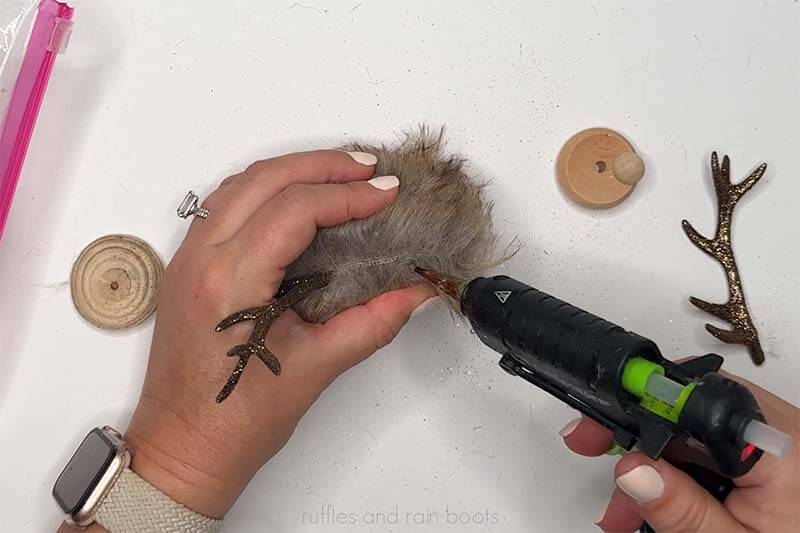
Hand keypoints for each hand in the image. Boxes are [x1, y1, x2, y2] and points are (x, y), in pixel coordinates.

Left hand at [124, 150, 434, 518]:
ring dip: (292, 169)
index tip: (388, 194)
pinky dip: (266, 188)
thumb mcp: (316, 368)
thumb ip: (373, 322)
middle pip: (264, 179)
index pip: (294, 210)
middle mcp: (200, 259)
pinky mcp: (187, 266)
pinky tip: (298, 196)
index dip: (348, 195)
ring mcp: (187, 259)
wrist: (182, 449)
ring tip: (342, 173)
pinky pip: (225, 204)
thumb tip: (416, 292)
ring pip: (239, 183)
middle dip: (323, 165)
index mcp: (230, 283)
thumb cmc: (238, 421)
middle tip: (370, 167)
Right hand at [559, 374, 799, 531]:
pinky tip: (660, 502)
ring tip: (628, 511)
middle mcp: (777, 431)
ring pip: (691, 433)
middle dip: (638, 446)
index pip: (693, 401)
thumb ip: (683, 511)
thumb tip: (632, 469)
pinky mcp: (765, 455)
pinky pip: (710, 447)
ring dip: (653, 465)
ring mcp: (772, 440)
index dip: (638, 409)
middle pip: (685, 415)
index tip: (600, 427)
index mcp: (776, 447)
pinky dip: (681, 470)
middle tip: (598, 459)